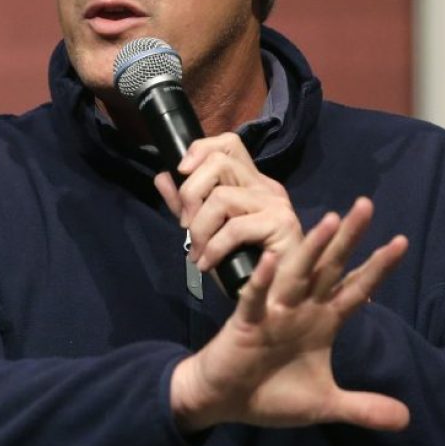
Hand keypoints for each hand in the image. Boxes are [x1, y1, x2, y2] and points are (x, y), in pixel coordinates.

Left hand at [154, 133, 303, 270]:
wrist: (272, 301)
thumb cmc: (241, 267)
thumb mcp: (206, 232)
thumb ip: (186, 206)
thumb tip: (162, 176)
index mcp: (252, 183)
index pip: (228, 144)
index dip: (200, 150)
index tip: (181, 173)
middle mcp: (266, 187)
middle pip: (219, 162)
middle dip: (191, 193)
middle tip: (186, 227)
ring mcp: (276, 203)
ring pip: (222, 196)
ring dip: (200, 229)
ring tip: (198, 253)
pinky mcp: (282, 224)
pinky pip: (235, 227)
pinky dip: (214, 248)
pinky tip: (207, 264)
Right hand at [169, 197, 409, 431]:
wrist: (225, 401)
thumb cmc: (271, 393)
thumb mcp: (324, 404)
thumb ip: (363, 407)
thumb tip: (406, 419)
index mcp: (322, 322)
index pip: (355, 289)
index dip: (377, 267)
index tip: (401, 242)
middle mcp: (301, 309)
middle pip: (330, 268)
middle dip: (349, 238)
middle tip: (367, 204)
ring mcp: (274, 313)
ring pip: (297, 274)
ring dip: (312, 248)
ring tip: (330, 220)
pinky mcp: (246, 323)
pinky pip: (254, 299)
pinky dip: (262, 281)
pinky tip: (271, 261)